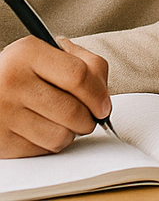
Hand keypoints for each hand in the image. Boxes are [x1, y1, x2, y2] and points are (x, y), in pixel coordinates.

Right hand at [0, 37, 110, 156]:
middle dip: (88, 119)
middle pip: (72, 111)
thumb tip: (104, 99)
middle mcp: (11, 81)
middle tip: (87, 117)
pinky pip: (41, 150)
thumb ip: (86, 64)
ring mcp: (3, 112)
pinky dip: (50, 144)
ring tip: (63, 121)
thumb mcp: (52, 53)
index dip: (99, 94)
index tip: (104, 105)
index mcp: (28, 54)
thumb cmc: (26, 70)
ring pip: (60, 136)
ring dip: (70, 133)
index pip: (79, 76)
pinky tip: (44, 129)